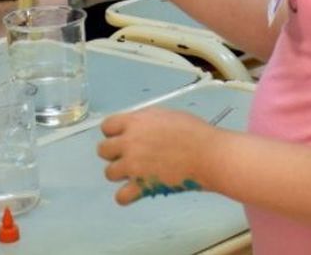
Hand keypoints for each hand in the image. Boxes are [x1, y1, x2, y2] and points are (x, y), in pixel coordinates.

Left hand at [98, 107, 217, 204]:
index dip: (114, 133)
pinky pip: (120, 197)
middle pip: (102, 150)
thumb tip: (136, 126)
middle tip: (131, 156)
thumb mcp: (165, 114)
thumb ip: (145, 121)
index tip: (124, 137)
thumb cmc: (193, 132)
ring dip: (121, 173)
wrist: (207, 154)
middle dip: (115, 153)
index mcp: (135, 122)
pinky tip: (136, 191)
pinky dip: (126, 196)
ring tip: (138, 172)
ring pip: (109, 173)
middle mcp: (129, 143)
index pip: (106, 126)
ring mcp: (133, 165)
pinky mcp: (142, 186)